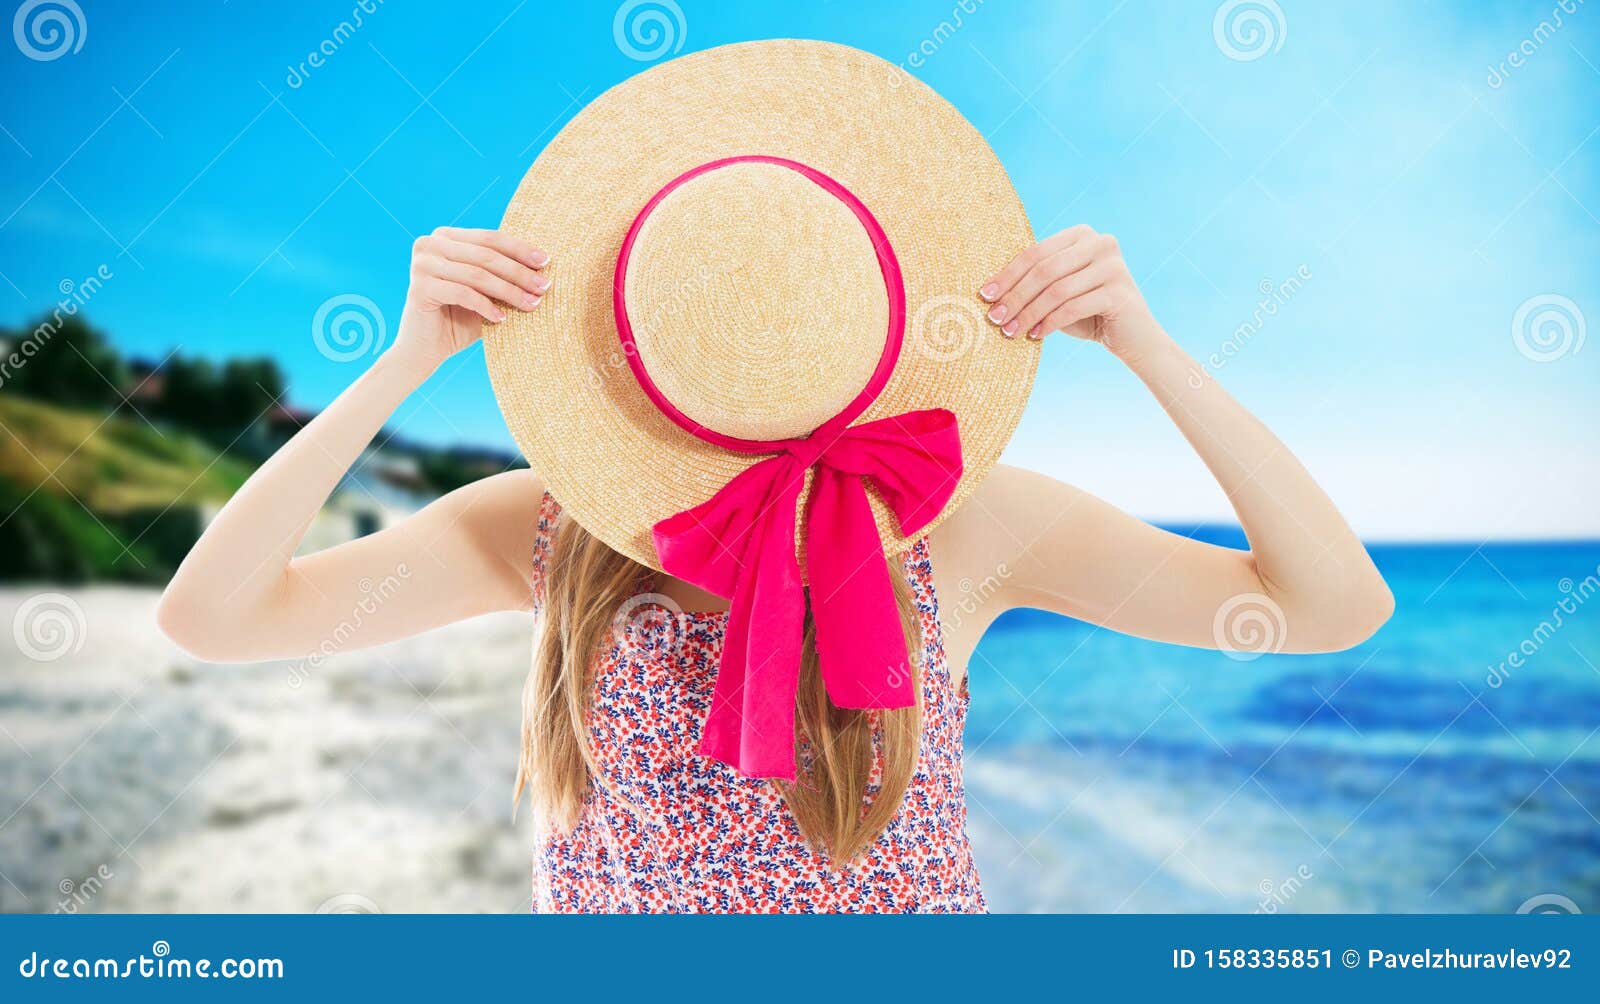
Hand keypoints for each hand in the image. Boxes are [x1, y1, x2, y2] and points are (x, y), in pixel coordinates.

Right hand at [389, 227, 548, 372]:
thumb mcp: (487, 293)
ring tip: (531, 305)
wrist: (425, 349)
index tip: (546, 262)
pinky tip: (502, 319)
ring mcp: (422, 264)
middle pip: (486, 255)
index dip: (520, 249)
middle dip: (519, 272)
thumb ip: (504, 276)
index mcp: (446, 237)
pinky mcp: (419, 287)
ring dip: (508, 291)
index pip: (490, 238)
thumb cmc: (460, 319)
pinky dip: (486, 306)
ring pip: (477, 275)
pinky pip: (463, 294)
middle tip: (544, 287)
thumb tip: (545, 265)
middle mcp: (430, 244)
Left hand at [979, 225, 1163, 360]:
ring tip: (1011, 331)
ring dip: (1029, 313)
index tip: (984, 296)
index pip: (1036, 252)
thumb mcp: (1057, 293)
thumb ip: (1034, 283)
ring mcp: (1113, 265)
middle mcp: (1101, 242)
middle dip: (1015, 296)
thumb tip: (988, 290)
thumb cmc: (1087, 315)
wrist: (1134, 338)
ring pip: (1057, 290)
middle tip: (995, 318)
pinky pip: (1073, 307)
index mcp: (1082, 235)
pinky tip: (1036, 335)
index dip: (1007, 274)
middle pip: (1045, 270)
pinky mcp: (1119, 292)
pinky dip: (1050, 323)